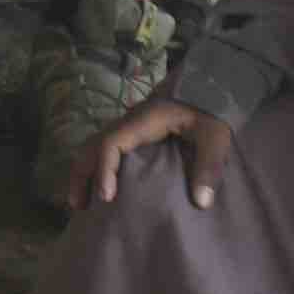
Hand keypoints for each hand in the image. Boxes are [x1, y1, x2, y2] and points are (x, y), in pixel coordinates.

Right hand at [72, 96, 229, 213]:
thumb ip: (209, 166)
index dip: (104, 169)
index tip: (106, 197)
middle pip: (91, 145)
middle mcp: (128, 123)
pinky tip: (99, 186)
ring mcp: (128, 126)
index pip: (111, 143)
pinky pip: (105, 149)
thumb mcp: (215, 137)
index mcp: (143, 122)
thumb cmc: (209, 110)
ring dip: (84, 171)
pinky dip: (95, 167)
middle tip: (79, 206)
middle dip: (82, 174)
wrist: (208, 87)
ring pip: (94, 146)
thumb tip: (201, 202)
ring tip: (82, 202)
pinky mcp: (134, 133)